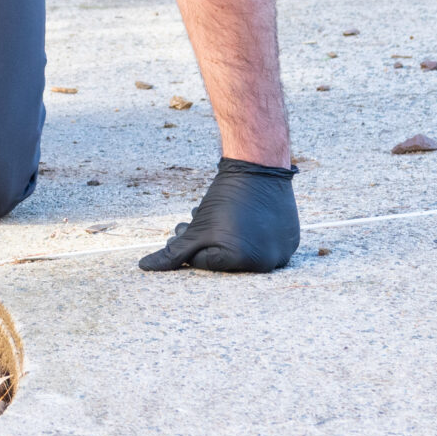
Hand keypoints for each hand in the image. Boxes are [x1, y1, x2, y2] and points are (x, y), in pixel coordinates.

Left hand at [138, 157, 299, 272]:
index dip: (190, 246)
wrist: (259, 167)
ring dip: (226, 238)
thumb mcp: (196, 227)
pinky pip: (267, 245)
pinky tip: (243, 218)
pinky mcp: (292, 241)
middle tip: (194, 222)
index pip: (204, 264)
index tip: (187, 229)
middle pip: (225, 260)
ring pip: (245, 253)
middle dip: (204, 242)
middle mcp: (267, 263)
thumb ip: (172, 252)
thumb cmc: (225, 197)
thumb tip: (145, 267)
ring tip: (217, 217)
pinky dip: (251, 235)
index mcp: (243, 262)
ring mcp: (283, 252)